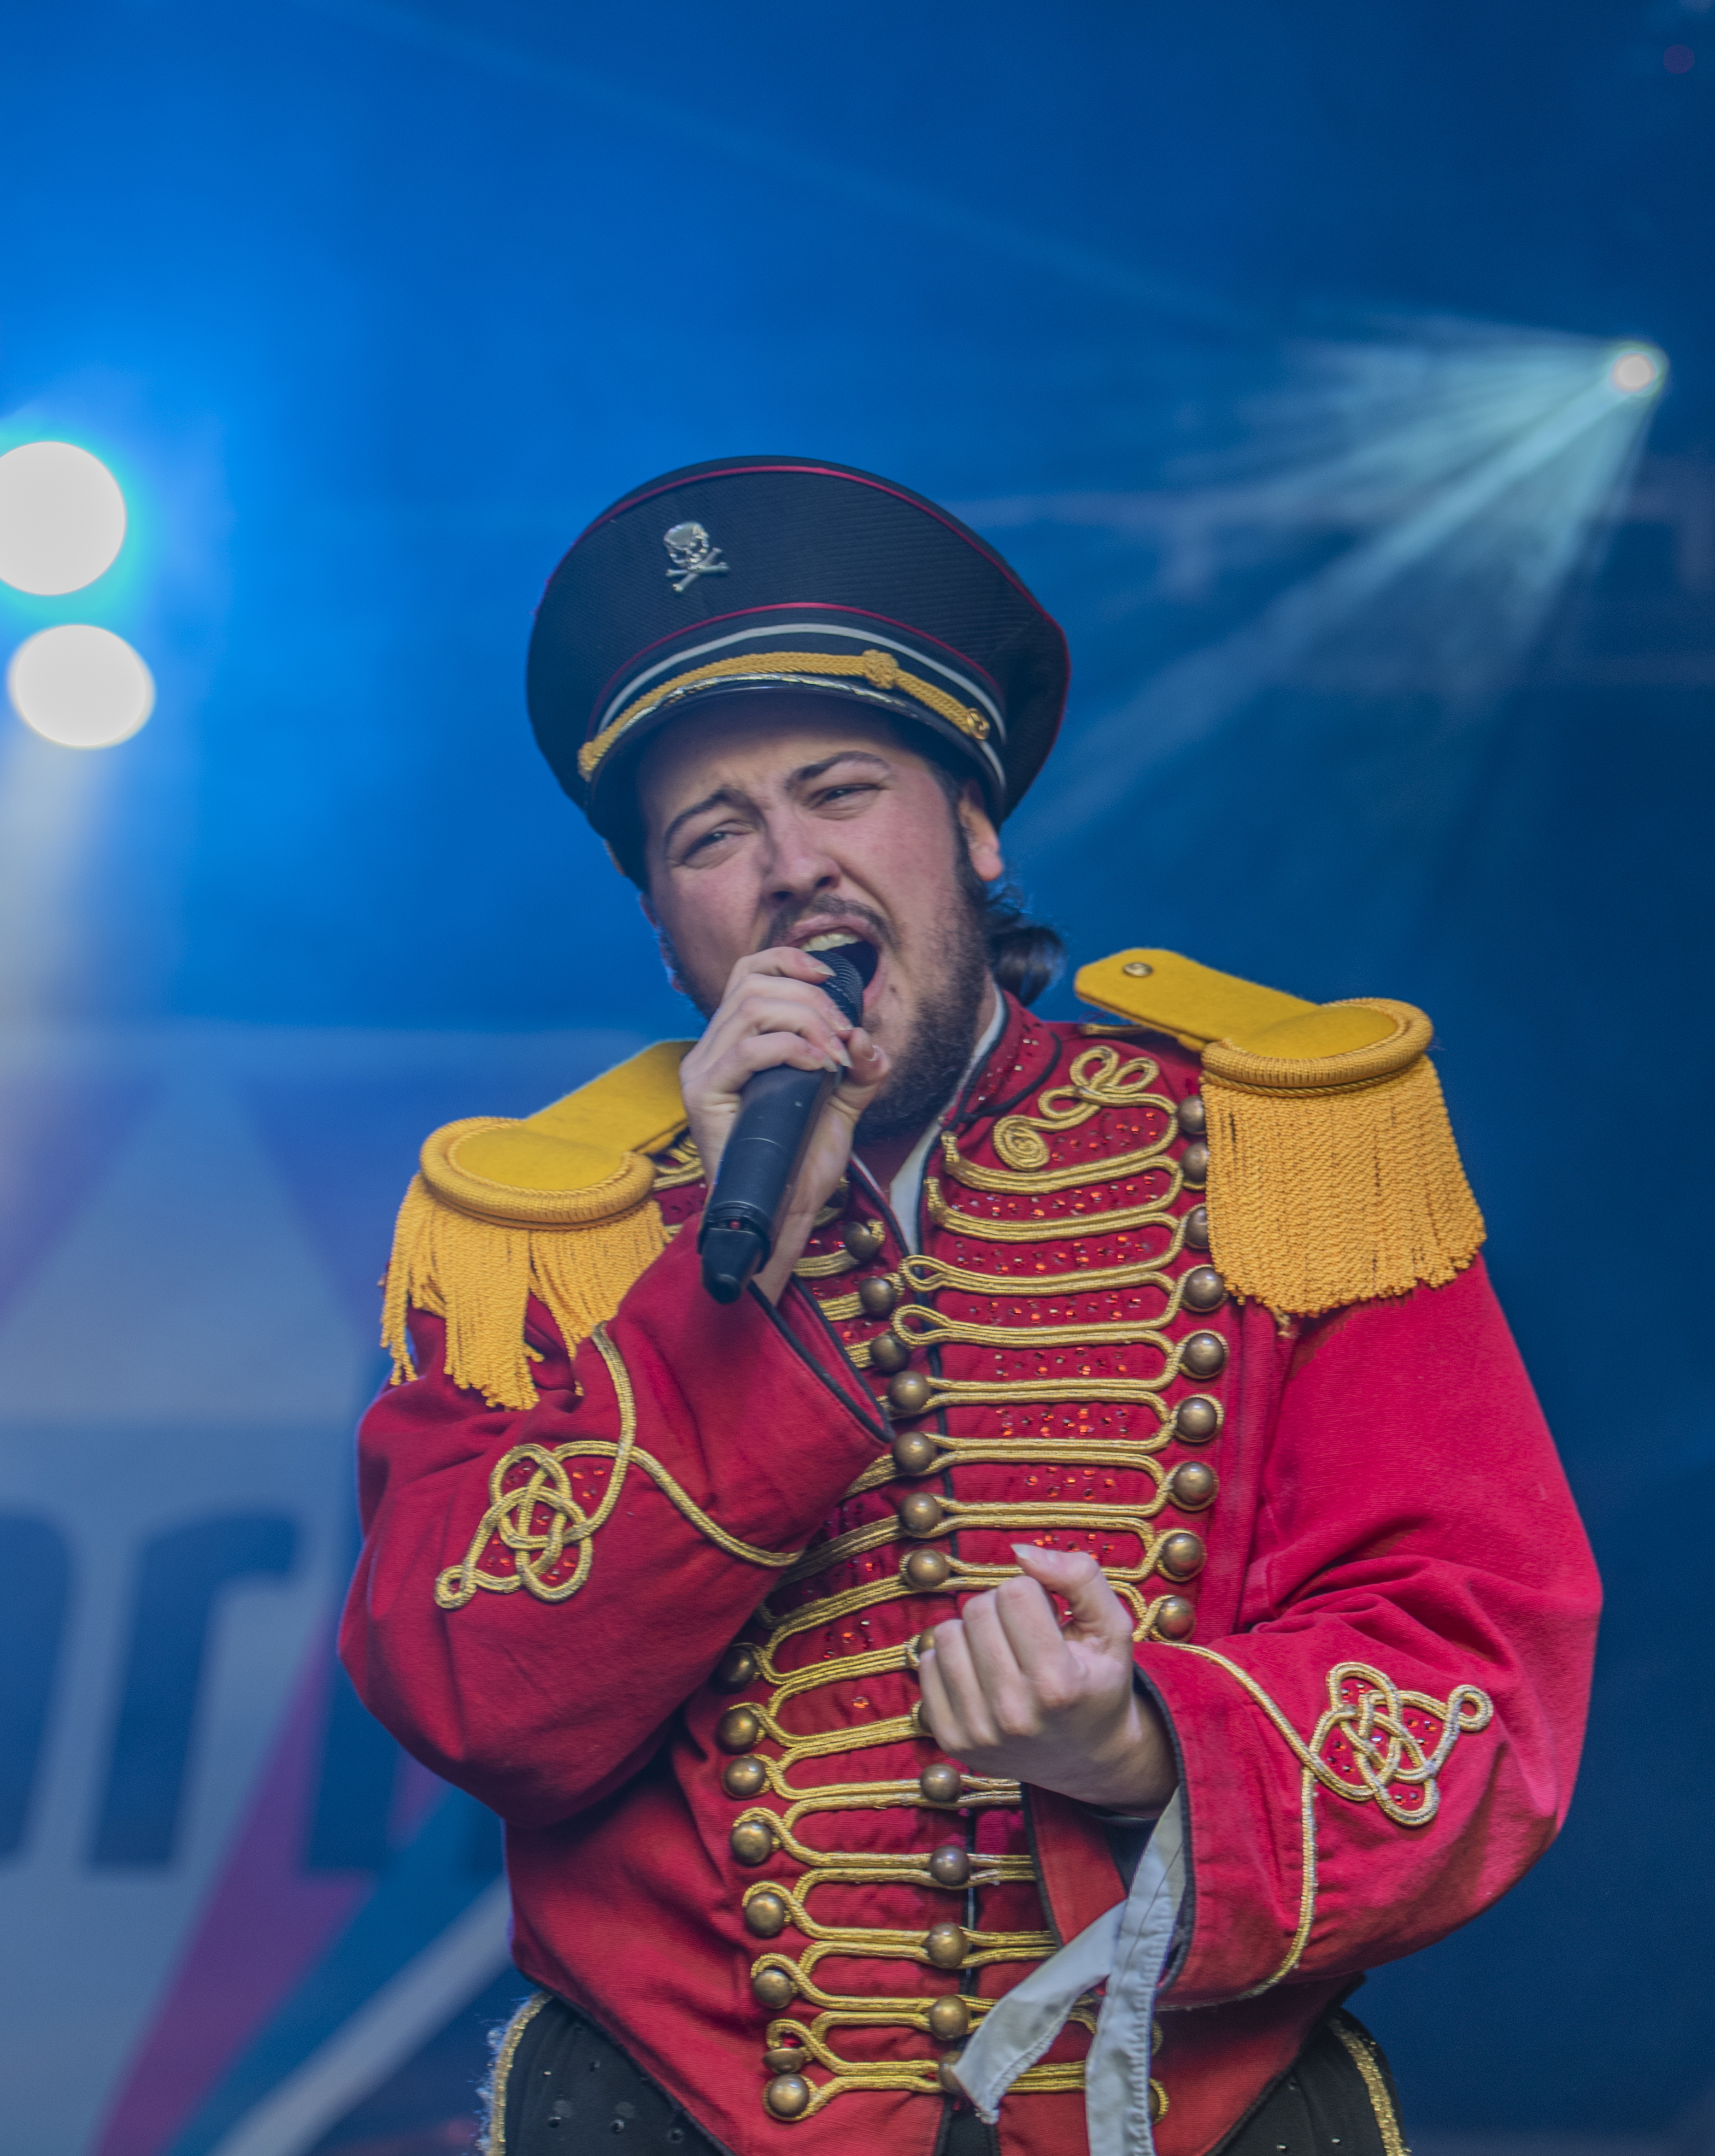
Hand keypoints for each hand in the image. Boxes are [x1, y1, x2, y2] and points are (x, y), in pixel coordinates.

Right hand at [679, 946, 887, 1301]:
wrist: (783, 1214)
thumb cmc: (802, 1162)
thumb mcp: (841, 1104)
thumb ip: (858, 1069)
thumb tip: (870, 1039)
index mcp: (734, 1042)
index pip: (748, 972)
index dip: (789, 961)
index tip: (831, 979)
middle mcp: (710, 1050)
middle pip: (754, 984)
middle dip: (812, 1001)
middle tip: (845, 1037)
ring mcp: (702, 1071)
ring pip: (752, 1008)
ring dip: (808, 1022)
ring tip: (836, 1054)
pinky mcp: (703, 1096)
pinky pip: (749, 1050)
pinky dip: (793, 1049)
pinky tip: (817, 1067)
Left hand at [918, 1545, 1177, 1811]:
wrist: (1087, 1758)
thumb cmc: (1097, 1682)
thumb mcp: (1112, 1628)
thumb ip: (1079, 1577)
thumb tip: (1020, 1553)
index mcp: (1058, 1685)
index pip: (1014, 1593)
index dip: (1033, 1594)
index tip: (1049, 1619)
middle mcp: (1014, 1714)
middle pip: (978, 1609)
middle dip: (1002, 1609)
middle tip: (1025, 1636)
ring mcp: (977, 1732)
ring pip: (947, 1634)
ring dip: (975, 1632)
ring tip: (1004, 1654)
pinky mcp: (951, 1740)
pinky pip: (927, 1664)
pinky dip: (952, 1658)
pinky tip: (982, 1675)